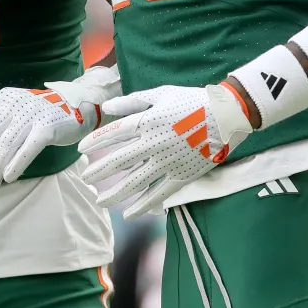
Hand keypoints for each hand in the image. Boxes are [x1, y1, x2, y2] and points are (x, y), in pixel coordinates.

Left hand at [0, 63, 119, 189]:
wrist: (76, 106)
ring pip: (6, 145)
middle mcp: (14, 104)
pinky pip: (28, 148)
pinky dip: (16, 164)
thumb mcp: (9, 116)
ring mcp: (31, 114)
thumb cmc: (37, 115)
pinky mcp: (48, 126)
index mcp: (1, 100)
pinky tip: (9, 179)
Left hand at [78, 83, 253, 216]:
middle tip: (85, 179)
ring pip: (135, 182)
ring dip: (115, 194)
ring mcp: (168, 162)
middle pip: (119, 161)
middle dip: (98, 171)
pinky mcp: (182, 176)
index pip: (112, 134)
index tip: (80, 150)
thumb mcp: (161, 94)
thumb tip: (107, 107)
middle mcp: (153, 144)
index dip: (94, 142)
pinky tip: (129, 213)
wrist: (227, 116)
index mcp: (147, 122)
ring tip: (100, 201)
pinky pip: (159, 194)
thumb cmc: (192, 100)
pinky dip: (143, 205)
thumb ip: (132, 101)